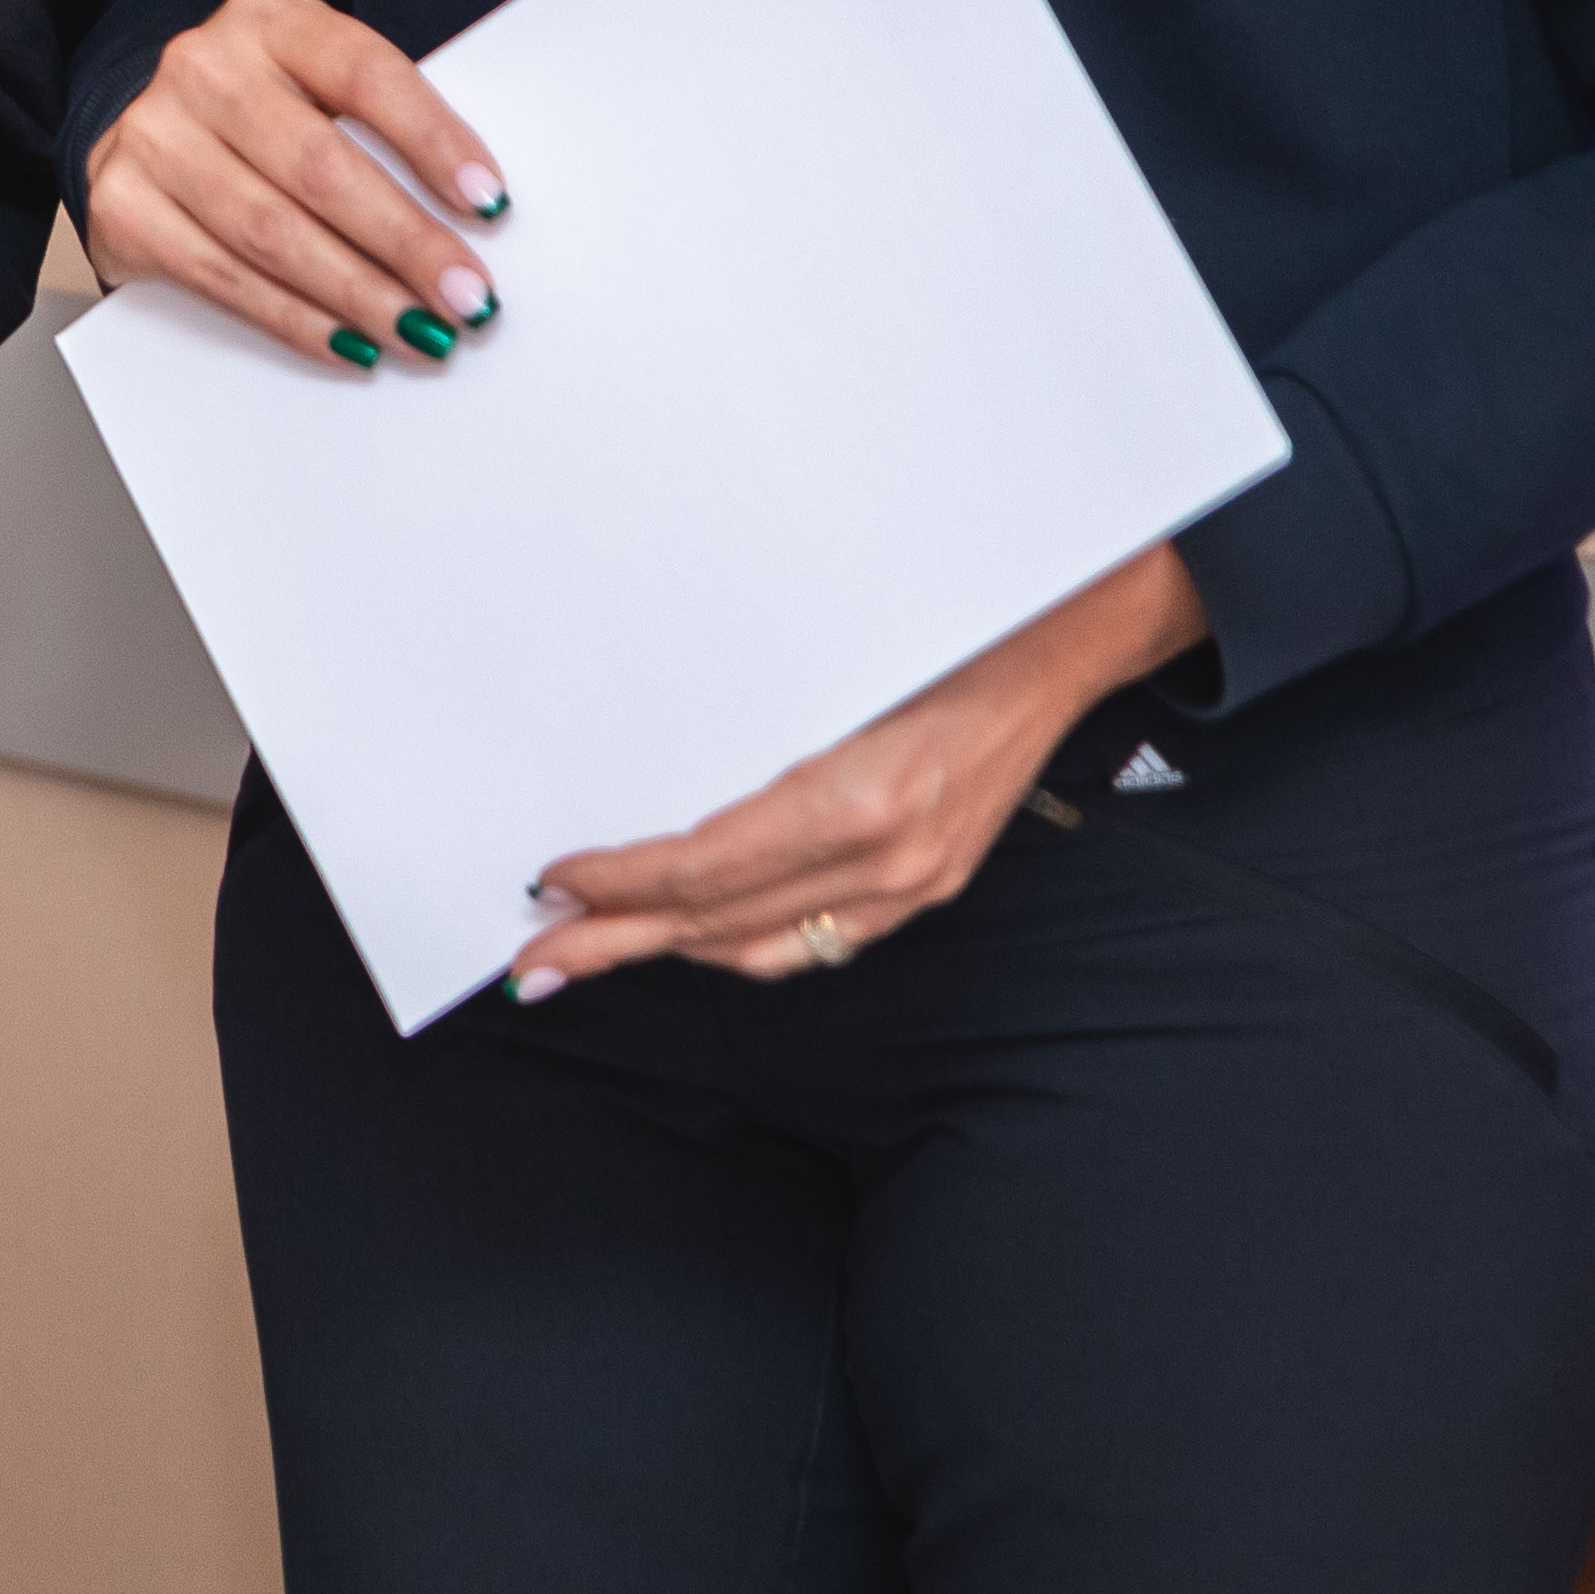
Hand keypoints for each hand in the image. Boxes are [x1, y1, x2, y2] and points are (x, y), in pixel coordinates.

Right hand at [76, 0, 507, 370]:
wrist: (142, 119)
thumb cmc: (260, 108)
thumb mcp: (314, 80)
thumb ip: (378, 124)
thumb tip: (472, 216)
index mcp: (267, 19)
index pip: (363, 73)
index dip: (432, 140)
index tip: (490, 203)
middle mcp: (202, 67)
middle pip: (318, 166)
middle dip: (405, 243)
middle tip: (466, 298)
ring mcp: (153, 135)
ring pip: (269, 232)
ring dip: (357, 294)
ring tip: (420, 333)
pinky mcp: (121, 203)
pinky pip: (220, 276)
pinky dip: (293, 319)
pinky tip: (347, 343)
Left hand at [513, 542, 1212, 995]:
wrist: (1058, 654)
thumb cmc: (944, 637)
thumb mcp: (837, 672)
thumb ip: (752, 744)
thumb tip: (641, 787)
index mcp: (858, 799)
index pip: (706, 867)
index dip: (621, 883)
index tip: (557, 881)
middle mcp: (886, 860)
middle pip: (721, 921)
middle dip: (618, 939)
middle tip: (536, 957)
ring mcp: (910, 887)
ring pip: (761, 946)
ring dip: (668, 950)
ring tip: (591, 951)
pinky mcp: (924, 894)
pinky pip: (813, 943)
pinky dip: (737, 942)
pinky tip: (690, 936)